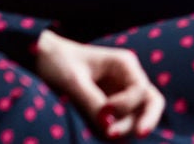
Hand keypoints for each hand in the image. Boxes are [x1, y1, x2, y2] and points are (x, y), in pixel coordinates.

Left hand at [32, 31, 163, 138]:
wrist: (42, 58)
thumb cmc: (58, 62)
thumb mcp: (73, 81)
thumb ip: (92, 102)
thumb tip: (109, 126)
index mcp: (123, 63)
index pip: (140, 89)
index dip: (127, 104)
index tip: (105, 112)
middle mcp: (127, 78)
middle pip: (152, 100)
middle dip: (147, 119)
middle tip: (139, 134)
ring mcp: (121, 92)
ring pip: (139, 113)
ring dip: (129, 126)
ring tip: (109, 135)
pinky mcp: (111, 104)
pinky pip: (124, 119)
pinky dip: (120, 127)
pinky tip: (107, 134)